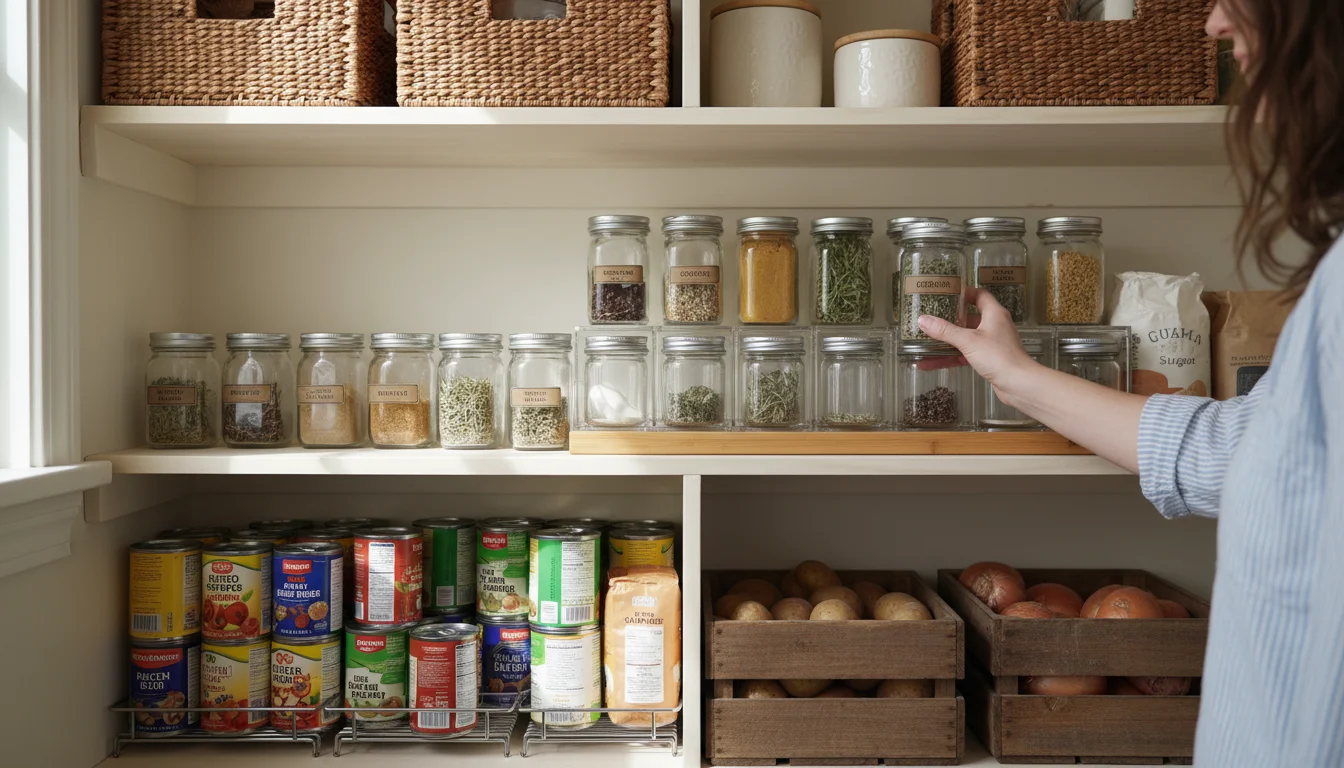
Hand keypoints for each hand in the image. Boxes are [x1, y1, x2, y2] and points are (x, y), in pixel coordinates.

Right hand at [917, 288, 1036, 389]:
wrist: (1018, 383)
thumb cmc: (1000, 356)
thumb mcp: (968, 340)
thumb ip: (945, 330)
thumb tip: (923, 320)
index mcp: (994, 313)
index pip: (979, 295)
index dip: (964, 293)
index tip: (946, 294)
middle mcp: (994, 325)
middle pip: (969, 318)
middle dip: (949, 320)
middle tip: (932, 318)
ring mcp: (991, 343)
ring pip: (965, 338)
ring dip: (947, 342)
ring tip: (926, 342)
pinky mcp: (989, 358)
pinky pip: (966, 354)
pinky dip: (951, 357)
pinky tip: (932, 363)